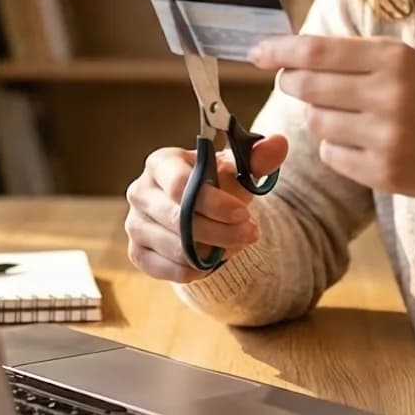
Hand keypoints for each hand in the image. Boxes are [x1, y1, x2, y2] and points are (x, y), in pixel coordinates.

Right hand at [124, 135, 288, 282]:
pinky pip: (168, 270)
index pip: (179, 184)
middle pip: (178, 219)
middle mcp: (140, 191)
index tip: (244, 213)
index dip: (214, 203)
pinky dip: (196, 270)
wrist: (200, 213)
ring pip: (176, 248)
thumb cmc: (217, 185)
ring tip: (237, 245)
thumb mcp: (238, 170)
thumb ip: (259, 158)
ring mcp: (135, 224)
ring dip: (213, 252)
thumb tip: (280, 144)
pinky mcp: (137, 253)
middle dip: (221, 231)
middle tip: (251, 233)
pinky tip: (213, 261)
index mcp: (161, 163)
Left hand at [250, 35, 414, 206]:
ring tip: (348, 115)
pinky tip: (362, 142)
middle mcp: (388, 95)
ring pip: (315, 122)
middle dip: (292, 82)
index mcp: (394, 59)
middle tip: (297, 82)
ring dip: (320, 117)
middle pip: (307, 85)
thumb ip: (355, 56)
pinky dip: (335, 147)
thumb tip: (292, 53)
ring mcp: (385, 137)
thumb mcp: (407, 63)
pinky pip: (330, 154)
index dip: (279, 50)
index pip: (316, 50)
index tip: (257, 52)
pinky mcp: (382, 172)